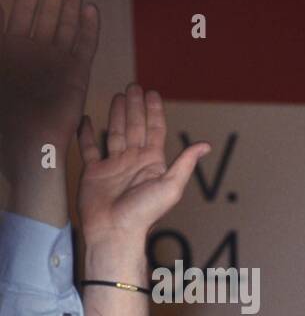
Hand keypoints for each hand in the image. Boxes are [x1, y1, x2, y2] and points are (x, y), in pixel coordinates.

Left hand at [0, 0, 98, 181]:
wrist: (28, 144)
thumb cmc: (4, 116)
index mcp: (11, 50)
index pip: (20, 11)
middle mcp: (35, 53)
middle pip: (45, 14)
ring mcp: (56, 63)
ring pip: (65, 26)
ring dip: (68, 5)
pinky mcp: (76, 76)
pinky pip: (84, 48)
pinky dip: (88, 29)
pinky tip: (89, 10)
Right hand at [76, 85, 208, 244]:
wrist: (115, 230)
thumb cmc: (145, 213)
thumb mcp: (171, 186)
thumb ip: (185, 163)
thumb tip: (205, 145)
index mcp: (152, 163)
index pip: (154, 130)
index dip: (154, 111)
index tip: (152, 93)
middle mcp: (134, 161)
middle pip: (135, 127)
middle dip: (135, 106)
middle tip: (134, 86)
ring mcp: (114, 165)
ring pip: (115, 132)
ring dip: (117, 114)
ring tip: (118, 96)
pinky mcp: (94, 172)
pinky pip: (90, 148)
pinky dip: (88, 134)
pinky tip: (88, 120)